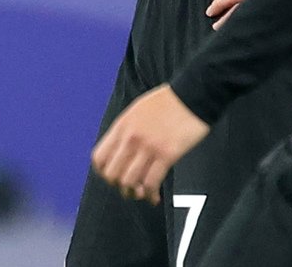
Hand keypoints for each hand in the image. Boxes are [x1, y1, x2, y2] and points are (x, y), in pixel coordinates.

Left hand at [91, 84, 208, 203]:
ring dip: (135, 193)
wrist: (192, 96)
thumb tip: (120, 151)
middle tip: (130, 188)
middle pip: (112, 174)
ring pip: (130, 182)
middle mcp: (131, 138)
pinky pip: (151, 182)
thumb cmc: (167, 102)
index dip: (104, 173)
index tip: (114, 178)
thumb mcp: (137, 110)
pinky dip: (151, 194)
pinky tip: (155, 196)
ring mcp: (148, 147)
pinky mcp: (167, 154)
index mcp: (122, 126)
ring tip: (143, 193)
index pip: (99, 158)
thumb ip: (126, 130)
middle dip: (119, 186)